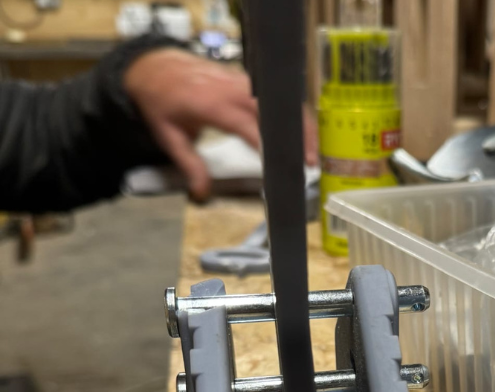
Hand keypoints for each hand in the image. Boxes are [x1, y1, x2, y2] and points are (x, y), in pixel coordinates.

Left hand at [124, 48, 318, 200]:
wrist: (154, 66)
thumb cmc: (161, 100)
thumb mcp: (168, 136)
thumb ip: (189, 165)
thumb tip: (201, 193)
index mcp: (209, 102)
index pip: (245, 123)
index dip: (266, 142)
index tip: (281, 162)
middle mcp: (229, 89)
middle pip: (271, 109)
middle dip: (294, 134)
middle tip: (309, 161)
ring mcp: (241, 82)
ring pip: (279, 101)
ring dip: (299, 124)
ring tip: (311, 151)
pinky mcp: (247, 81)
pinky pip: (275, 97)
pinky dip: (291, 115)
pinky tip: (301, 134)